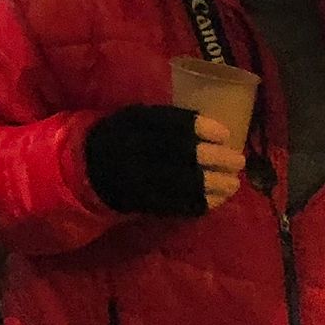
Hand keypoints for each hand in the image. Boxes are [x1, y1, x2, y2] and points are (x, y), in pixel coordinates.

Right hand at [84, 104, 241, 216]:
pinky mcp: (140, 202)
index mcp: (129, 123)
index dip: (198, 128)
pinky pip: (176, 205)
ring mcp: (136, 178)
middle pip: (179, 153)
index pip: (167, 123)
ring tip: (234, 183)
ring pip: (181, 182)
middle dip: (215, 158)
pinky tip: (218, 200)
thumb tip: (216, 132)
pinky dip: (201, 203)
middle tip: (238, 160)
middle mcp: (131, 149)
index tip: (225, 134)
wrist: (87, 169)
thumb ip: (166, 123)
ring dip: (214, 184)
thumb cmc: (121, 138)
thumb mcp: (134, 120)